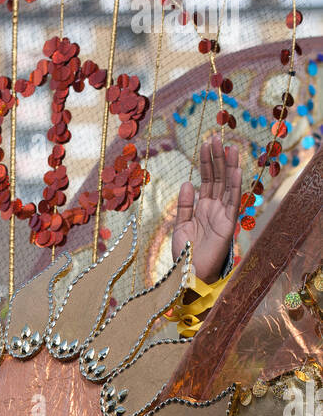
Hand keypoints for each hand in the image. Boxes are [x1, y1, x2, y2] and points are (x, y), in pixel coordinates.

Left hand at [172, 137, 241, 284]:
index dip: (206, 163)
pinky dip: (234, 185)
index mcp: (202, 208)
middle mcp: (214, 209)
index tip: (205, 144)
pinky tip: (236, 169)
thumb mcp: (180, 226)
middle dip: (216, 159)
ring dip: (228, 166)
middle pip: (217, 179)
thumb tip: (188, 183)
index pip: (206, 180)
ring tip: (229, 146)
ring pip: (227, 186)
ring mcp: (222, 216)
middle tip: (215, 138)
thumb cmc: (184, 255)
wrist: (188, 277)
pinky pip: (232, 202)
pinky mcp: (228, 225)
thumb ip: (184, 206)